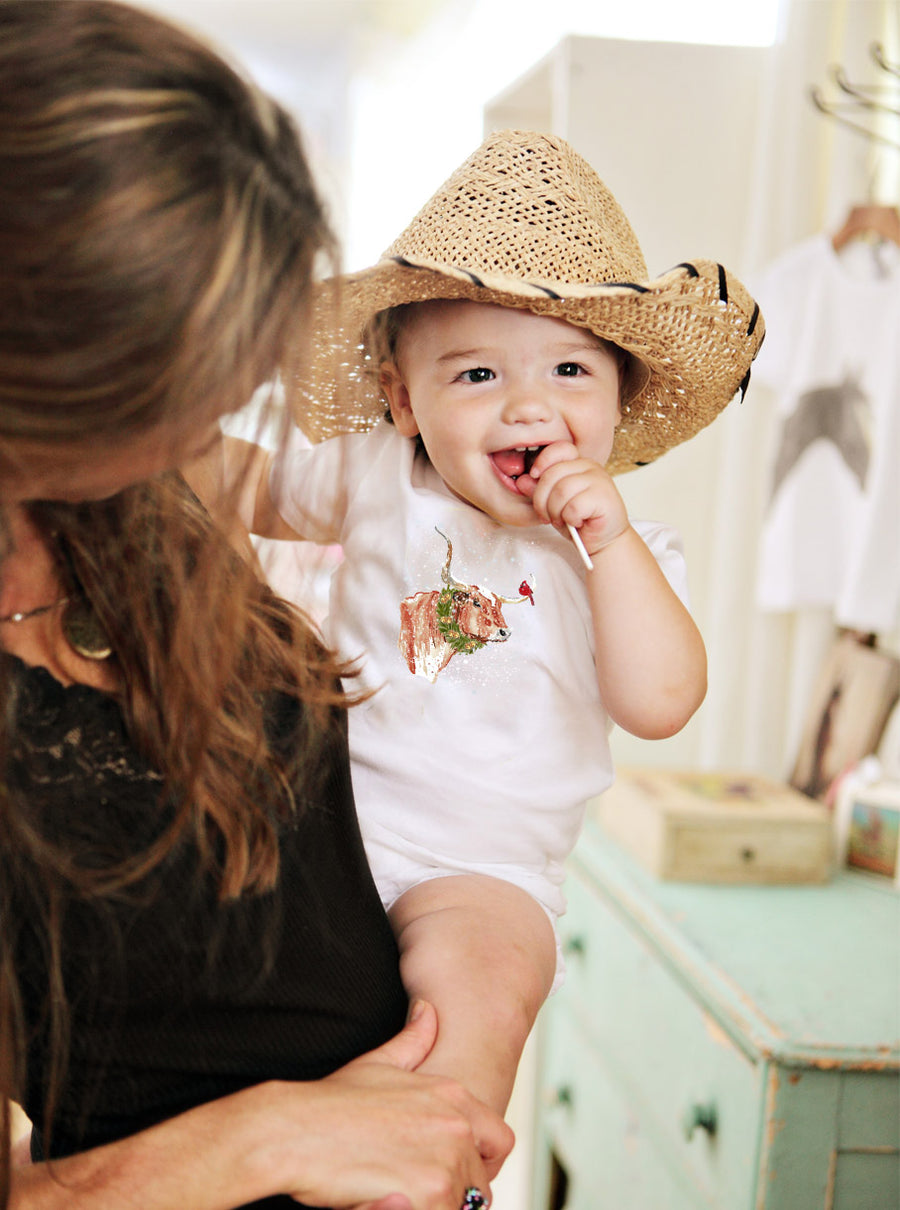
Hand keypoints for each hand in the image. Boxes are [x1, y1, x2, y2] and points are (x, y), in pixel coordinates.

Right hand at [275, 1001, 511, 1208]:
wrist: (292, 1131)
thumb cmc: (329, 1104)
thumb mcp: (378, 1063)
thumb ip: (414, 1040)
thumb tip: (428, 1011)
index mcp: (451, 1096)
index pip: (500, 1142)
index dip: (483, 1165)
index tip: (459, 1177)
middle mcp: (456, 1126)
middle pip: (479, 1185)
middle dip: (452, 1195)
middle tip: (412, 1189)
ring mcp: (444, 1161)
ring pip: (459, 1207)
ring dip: (433, 1207)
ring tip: (396, 1195)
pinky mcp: (427, 1194)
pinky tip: (388, 1202)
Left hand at [519, 440, 628, 556]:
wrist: (605, 541)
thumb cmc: (580, 521)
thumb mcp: (552, 504)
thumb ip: (539, 491)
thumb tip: (522, 480)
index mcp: (578, 463)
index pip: (558, 449)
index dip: (542, 461)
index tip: (534, 477)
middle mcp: (590, 467)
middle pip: (552, 474)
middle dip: (542, 500)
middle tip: (547, 516)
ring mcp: (600, 480)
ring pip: (561, 490)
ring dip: (555, 511)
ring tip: (562, 520)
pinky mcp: (604, 498)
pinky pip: (573, 506)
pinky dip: (569, 519)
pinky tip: (577, 522)